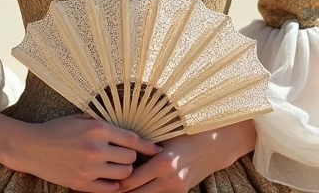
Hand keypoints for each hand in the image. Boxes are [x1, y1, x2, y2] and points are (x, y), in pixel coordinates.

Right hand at [10, 113, 162, 192]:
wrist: (33, 148)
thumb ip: (104, 124)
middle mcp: (97, 149)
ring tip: (118, 167)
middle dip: (131, 158)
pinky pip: (110, 189)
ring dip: (124, 171)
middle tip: (126, 156)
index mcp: (98, 129)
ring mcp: (90, 168)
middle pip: (130, 158)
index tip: (158, 150)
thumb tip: (126, 129)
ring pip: (124, 175)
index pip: (132, 139)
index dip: (148, 146)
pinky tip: (110, 179)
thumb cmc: (58, 130)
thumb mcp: (81, 118)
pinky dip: (114, 185)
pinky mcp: (83, 184)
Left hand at [115, 121, 256, 192]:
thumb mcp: (164, 134)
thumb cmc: (186, 132)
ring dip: (131, 192)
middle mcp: (169, 180)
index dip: (114, 180)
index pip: (130, 180)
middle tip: (103, 184)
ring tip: (116, 186)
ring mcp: (176, 189)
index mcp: (163, 164)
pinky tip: (136, 186)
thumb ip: (143, 144)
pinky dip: (145, 191)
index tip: (102, 174)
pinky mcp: (181, 192)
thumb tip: (116, 145)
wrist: (215, 144)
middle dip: (119, 190)